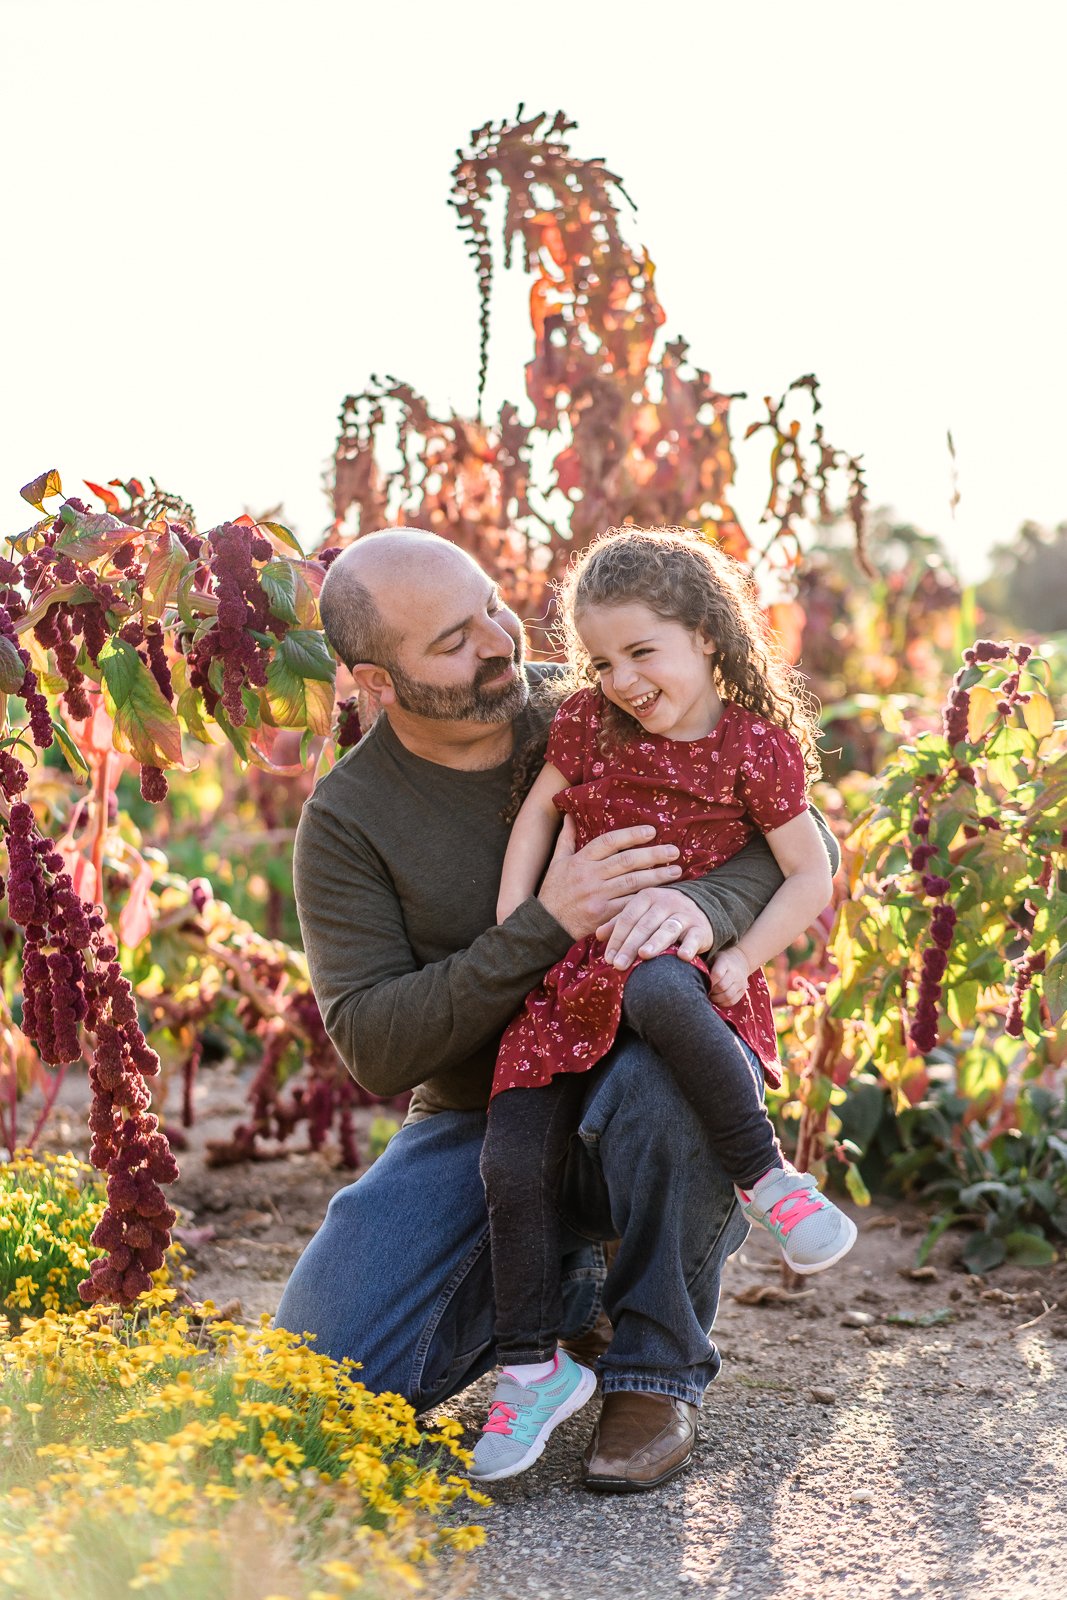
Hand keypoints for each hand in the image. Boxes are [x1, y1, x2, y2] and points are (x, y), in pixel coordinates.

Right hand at [538, 818, 682, 940]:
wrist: (544, 926)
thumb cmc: (552, 893)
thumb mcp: (556, 863)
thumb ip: (566, 839)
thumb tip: (568, 815)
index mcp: (580, 861)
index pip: (609, 842)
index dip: (632, 835)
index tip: (652, 832)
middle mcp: (590, 876)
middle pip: (627, 861)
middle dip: (654, 855)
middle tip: (674, 851)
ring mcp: (597, 896)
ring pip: (632, 883)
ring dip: (657, 876)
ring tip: (676, 871)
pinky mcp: (603, 916)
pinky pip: (629, 905)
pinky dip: (646, 899)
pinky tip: (662, 895)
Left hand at [596, 888, 713, 969]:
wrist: (699, 907)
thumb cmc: (662, 914)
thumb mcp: (641, 912)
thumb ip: (620, 922)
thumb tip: (598, 935)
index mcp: (647, 896)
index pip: (628, 918)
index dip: (617, 938)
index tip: (608, 958)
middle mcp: (665, 902)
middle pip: (644, 925)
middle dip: (630, 946)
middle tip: (619, 964)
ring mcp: (684, 914)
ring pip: (667, 929)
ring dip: (656, 942)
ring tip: (644, 955)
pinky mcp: (701, 927)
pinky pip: (694, 937)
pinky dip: (689, 946)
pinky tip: (682, 957)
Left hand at [707, 946, 750, 1006]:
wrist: (741, 960)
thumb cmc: (721, 959)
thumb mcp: (713, 957)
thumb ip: (704, 965)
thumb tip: (689, 975)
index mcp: (725, 962)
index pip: (717, 974)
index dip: (709, 982)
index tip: (702, 984)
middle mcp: (735, 973)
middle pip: (722, 987)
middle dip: (711, 991)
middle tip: (705, 991)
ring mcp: (740, 982)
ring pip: (727, 996)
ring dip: (716, 998)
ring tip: (710, 995)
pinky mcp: (742, 990)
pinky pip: (732, 1001)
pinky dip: (723, 1003)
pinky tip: (717, 999)